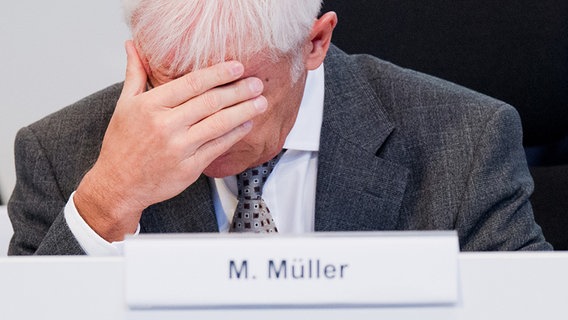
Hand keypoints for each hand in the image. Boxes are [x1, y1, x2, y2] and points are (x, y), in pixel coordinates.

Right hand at [74, 41, 266, 240]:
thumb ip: (135, 74)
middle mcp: (165, 126)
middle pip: (210, 103)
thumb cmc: (122, 144)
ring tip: (261, 102)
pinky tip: (247, 124)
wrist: (119, 184)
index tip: (237, 67)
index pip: (191, 84)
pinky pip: (218, 146)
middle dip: (238, 91)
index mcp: (150, 106)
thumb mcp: (124, 105)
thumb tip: (133, 46)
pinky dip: (235, 134)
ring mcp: (179, 148)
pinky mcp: (189, 168)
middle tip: (257, 83)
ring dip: (244, 111)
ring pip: (219, 124)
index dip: (218, 74)